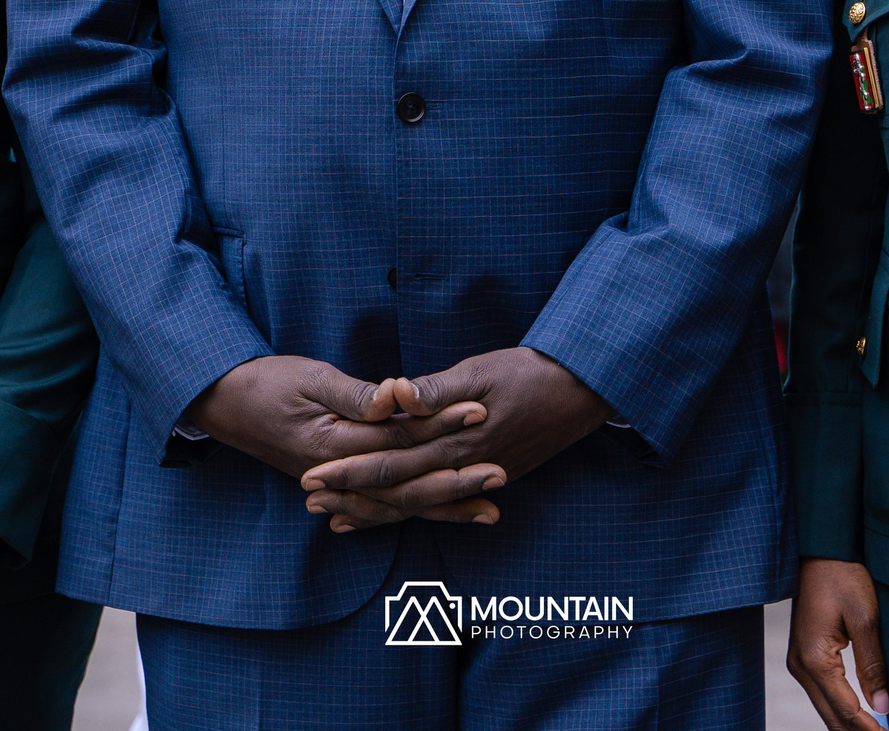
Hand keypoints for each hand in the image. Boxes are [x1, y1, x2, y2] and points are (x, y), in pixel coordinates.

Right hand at [184, 354, 483, 482]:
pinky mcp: (338, 484)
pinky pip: (381, 506)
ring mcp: (337, 485)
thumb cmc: (267, 382)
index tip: (480, 410)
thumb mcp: (310, 377)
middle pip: (406, 482)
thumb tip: (396, 398)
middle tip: (502, 472)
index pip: (399, 437)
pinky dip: (413, 512)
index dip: (441, 425)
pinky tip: (441, 516)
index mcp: (332, 443)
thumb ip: (354, 394)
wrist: (224, 404)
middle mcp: (337, 474)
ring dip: (444, 506)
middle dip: (455, 479)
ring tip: (488, 510)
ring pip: (398, 503)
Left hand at [299, 347, 612, 531]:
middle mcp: (461, 467)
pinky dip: (409, 509)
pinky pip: (439, 502)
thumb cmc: (529, 373)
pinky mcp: (484, 478)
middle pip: (396, 488)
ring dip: (373, 510)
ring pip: (415, 503)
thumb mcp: (480, 371)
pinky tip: (388, 514)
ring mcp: (474, 477)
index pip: (391, 459)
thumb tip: (396, 394)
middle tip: (309, 498)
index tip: (312, 472)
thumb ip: (437, 390)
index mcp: (454, 440)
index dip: (350, 467)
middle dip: (351, 493)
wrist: (579, 392)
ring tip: (335, 518)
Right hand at [788, 558, 888, 730]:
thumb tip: (884, 707)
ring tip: (879, 730)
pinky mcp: (804, 656)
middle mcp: (801, 666)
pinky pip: (823, 694)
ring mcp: (798, 662)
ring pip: (826, 709)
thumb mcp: (865, 619)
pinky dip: (842, 710)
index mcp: (815, 660)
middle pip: (832, 718)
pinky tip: (862, 715)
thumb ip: (873, 666)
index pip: (846, 711)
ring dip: (850, 724)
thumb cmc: (842, 576)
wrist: (821, 550)